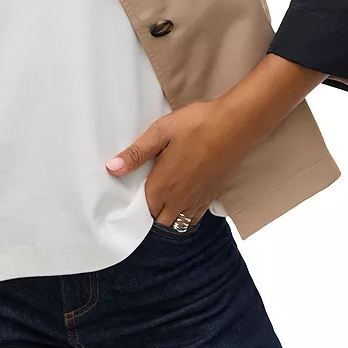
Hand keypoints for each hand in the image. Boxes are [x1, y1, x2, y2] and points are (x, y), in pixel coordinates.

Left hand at [104, 99, 256, 227]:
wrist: (235, 125)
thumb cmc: (196, 125)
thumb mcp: (160, 133)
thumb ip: (136, 153)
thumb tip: (111, 168)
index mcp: (163, 186)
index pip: (142, 211)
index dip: (133, 207)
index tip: (127, 198)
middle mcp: (180, 199)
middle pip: (159, 221)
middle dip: (149, 215)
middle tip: (142, 198)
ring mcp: (198, 200)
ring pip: (178, 222)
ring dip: (167, 217)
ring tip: (160, 201)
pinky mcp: (212, 195)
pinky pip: (194, 217)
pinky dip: (185, 214)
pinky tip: (181, 199)